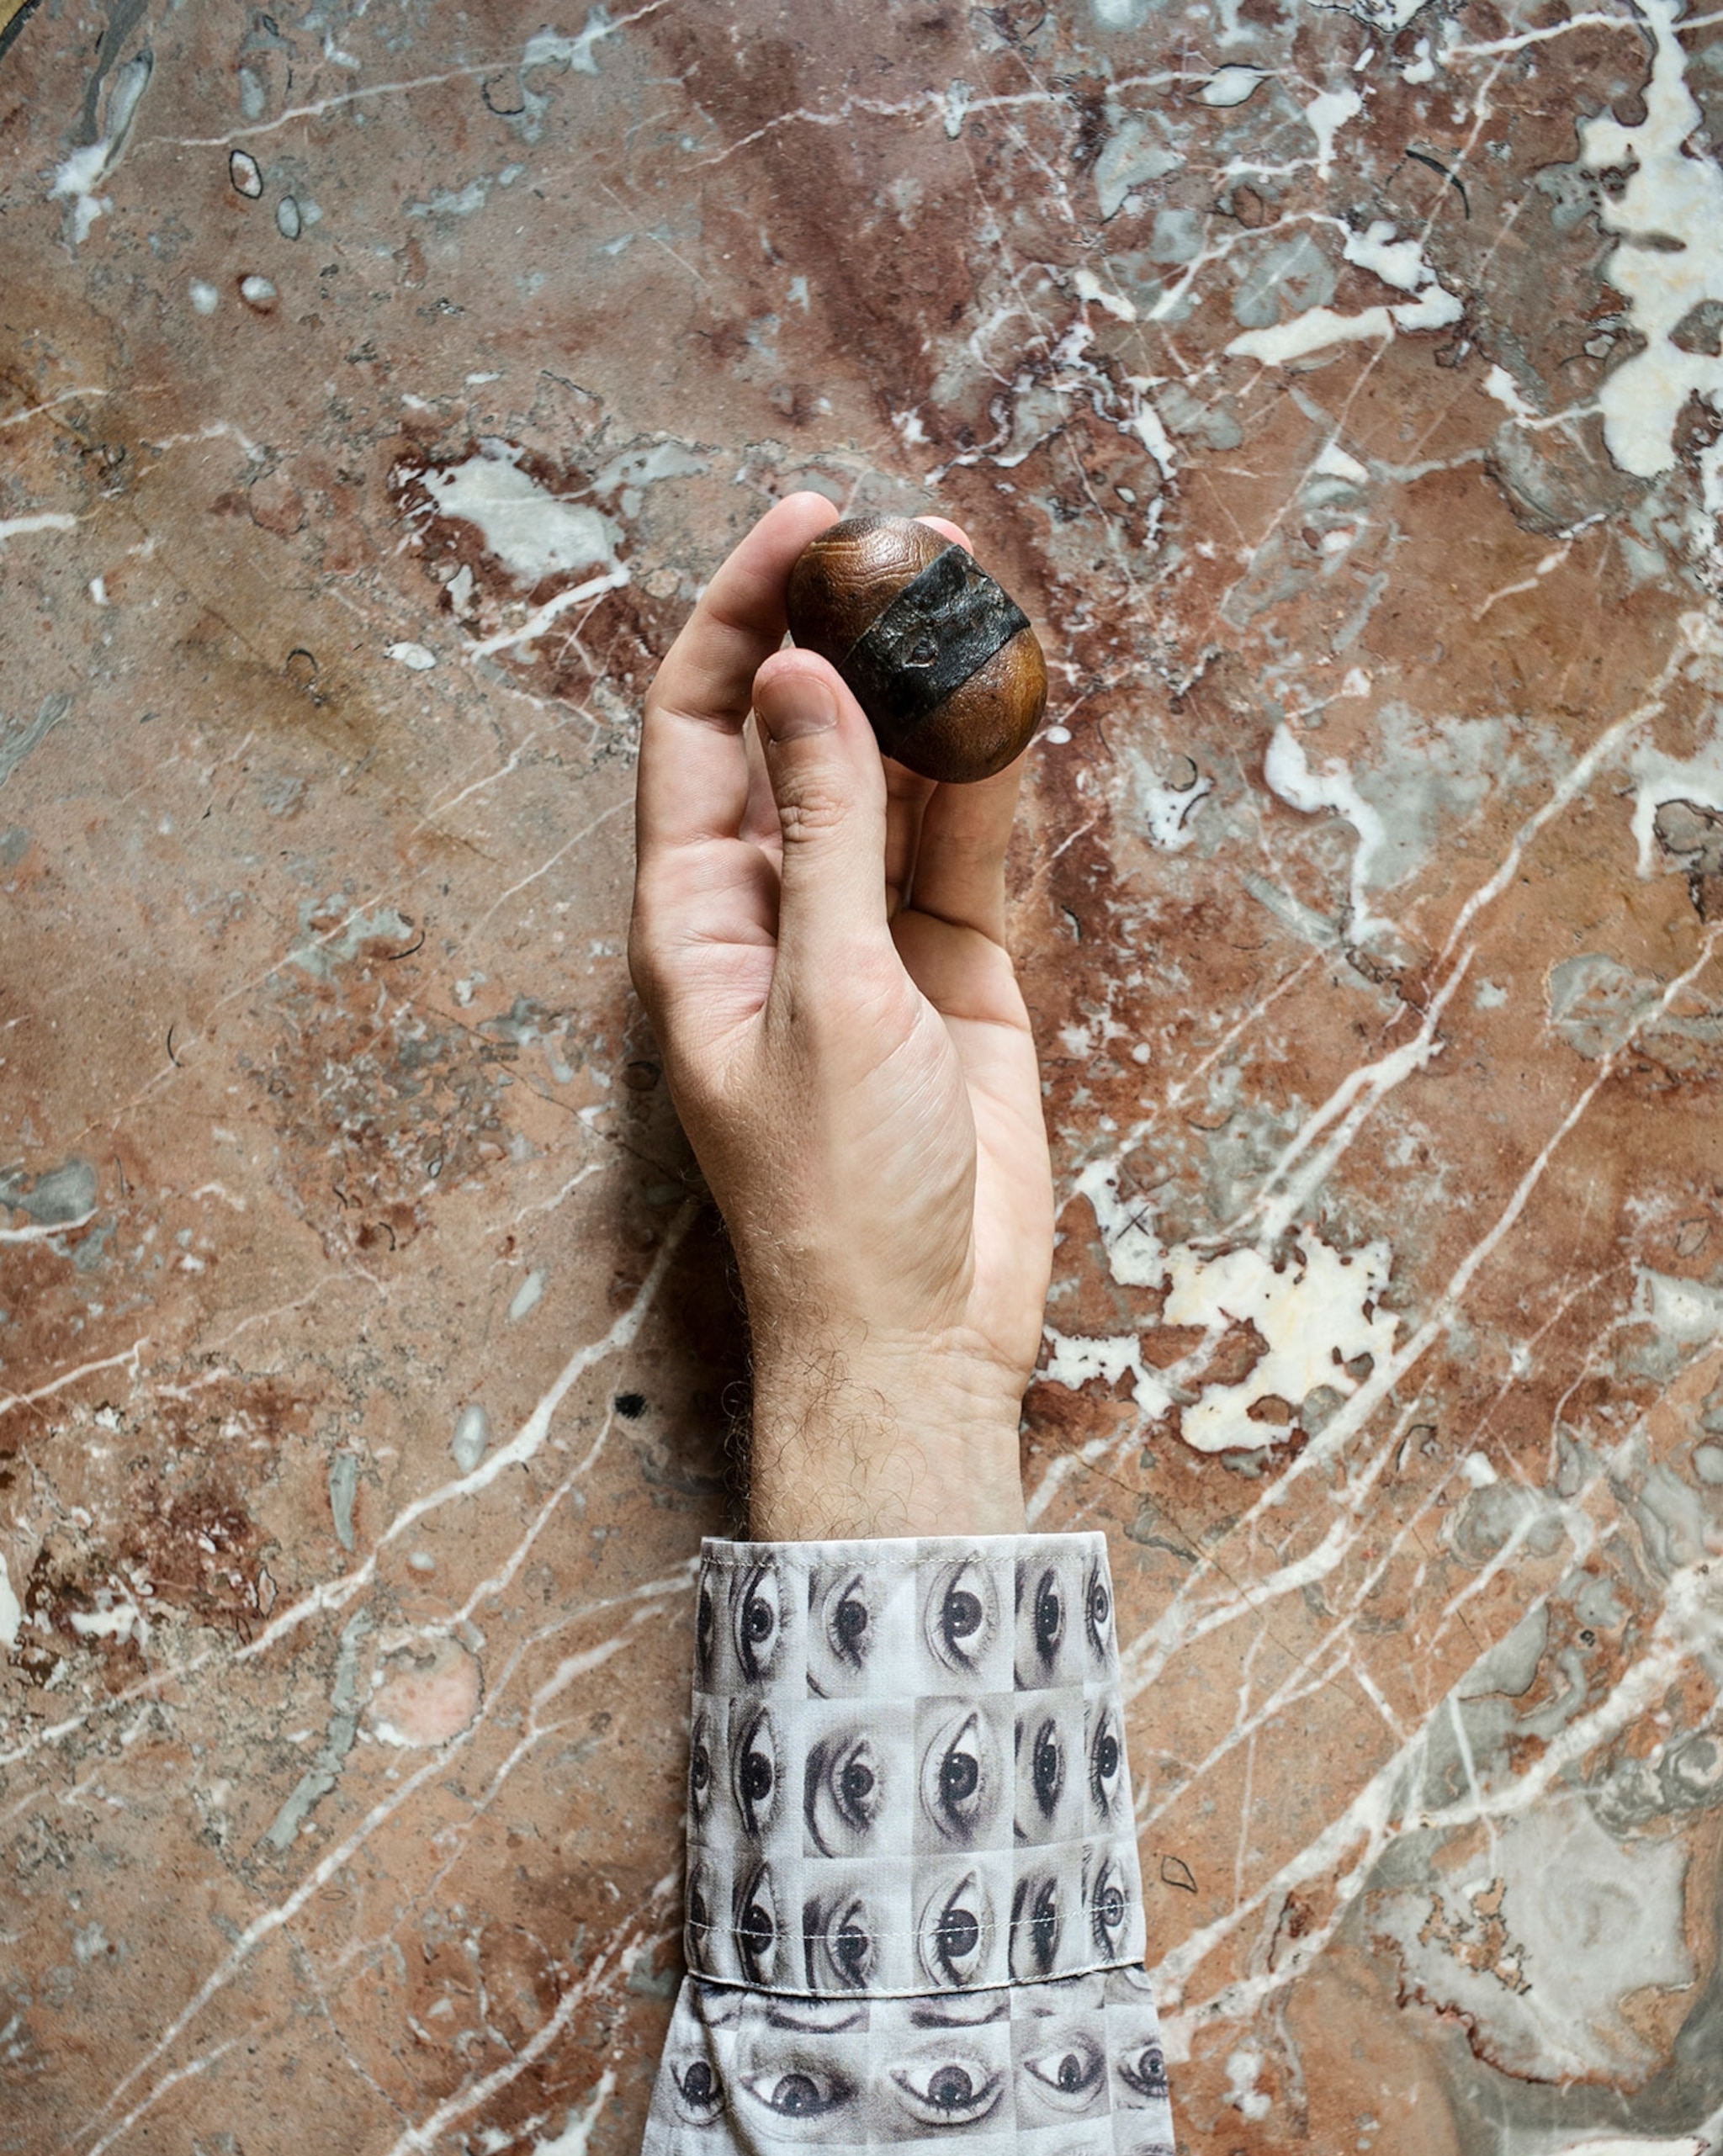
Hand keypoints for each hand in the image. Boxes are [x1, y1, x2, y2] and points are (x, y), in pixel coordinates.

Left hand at [630, 492, 1053, 1539]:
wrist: (918, 1328)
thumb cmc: (838, 1192)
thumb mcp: (830, 995)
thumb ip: (825, 834)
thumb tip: (807, 681)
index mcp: (696, 920)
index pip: (699, 728)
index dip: (743, 618)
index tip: (806, 526)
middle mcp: (773, 912)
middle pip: (799, 733)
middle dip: (849, 632)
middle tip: (916, 536)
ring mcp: (867, 939)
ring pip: (894, 780)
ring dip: (929, 691)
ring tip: (979, 592)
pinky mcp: (953, 972)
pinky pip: (967, 849)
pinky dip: (990, 780)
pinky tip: (1012, 705)